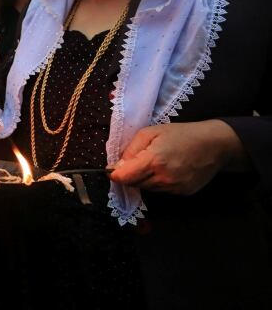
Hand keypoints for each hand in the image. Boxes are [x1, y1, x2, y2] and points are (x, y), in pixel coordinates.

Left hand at [110, 120, 246, 194]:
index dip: (115, 174)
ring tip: (155, 163)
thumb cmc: (181, 134)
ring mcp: (174, 188)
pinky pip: (162, 191)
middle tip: (137, 161)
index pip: (125, 177)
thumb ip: (131, 149)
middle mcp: (163, 178)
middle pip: (134, 183)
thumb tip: (116, 166)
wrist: (214, 144)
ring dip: (144, 179)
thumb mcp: (151, 132)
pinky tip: (167, 170)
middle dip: (130, 174)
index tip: (112, 170)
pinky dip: (158, 182)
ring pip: (147, 188)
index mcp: (154, 160)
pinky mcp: (183, 193)